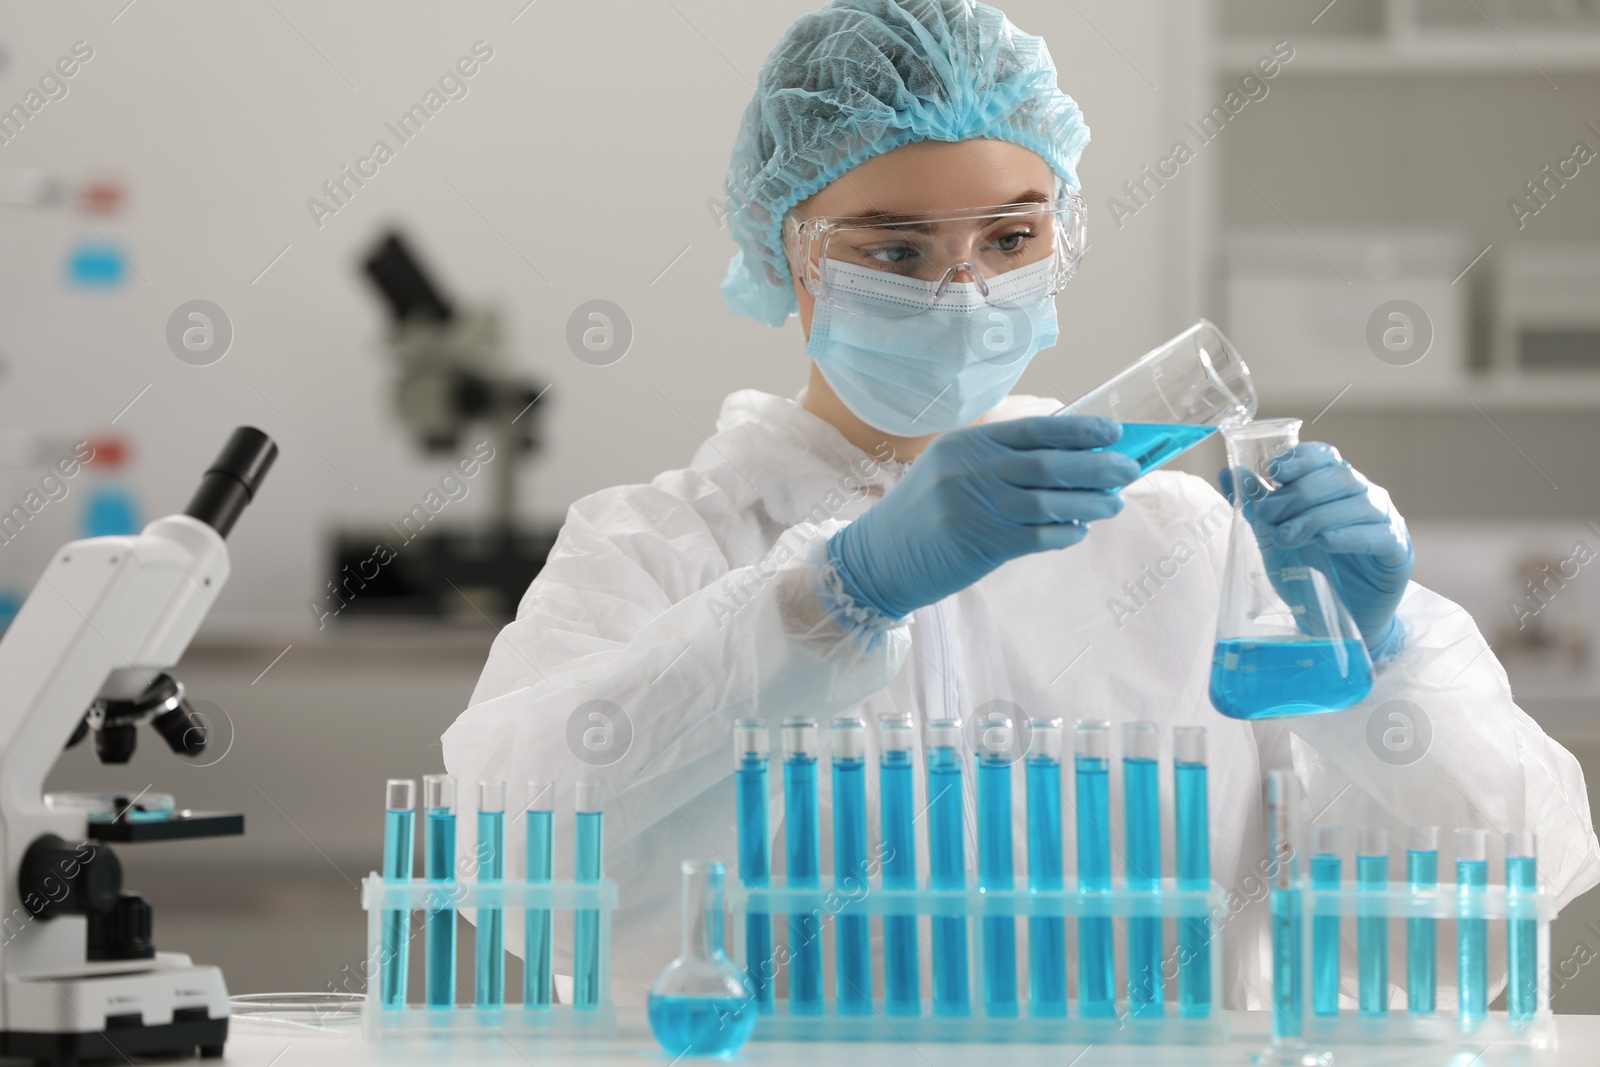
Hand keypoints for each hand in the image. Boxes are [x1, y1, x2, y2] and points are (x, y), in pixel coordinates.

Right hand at [828, 415, 1140, 618]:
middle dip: (1096, 465)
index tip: (1112, 432)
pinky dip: (1065, 533)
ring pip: (1049, 501)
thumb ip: (999, 461)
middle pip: (1048, 464)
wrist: (878, 558)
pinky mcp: (980, 544)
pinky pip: (1037, 536)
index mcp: (966, 443)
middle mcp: (970, 470)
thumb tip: (1070, 459)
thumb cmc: (923, 513)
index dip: (1079, 430)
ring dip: (1089, 502)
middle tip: (1129, 469)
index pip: (1034, 429)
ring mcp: (974, 507)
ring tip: (1115, 503)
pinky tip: (1079, 531)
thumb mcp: (951, 471)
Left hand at [1220, 441, 1412, 659]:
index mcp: (1334, 486)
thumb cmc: (1307, 570)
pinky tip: (1326, 543)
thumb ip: (1256, 504)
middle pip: (1338, 477)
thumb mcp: (1274, 535)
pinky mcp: (1397, 550)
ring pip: (1357, 504)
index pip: (1324, 456)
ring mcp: (1385, 521)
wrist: (1332, 620)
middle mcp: (1363, 496)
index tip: (1274, 471)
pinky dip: (1351, 536)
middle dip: (1299, 493)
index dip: (1301, 459)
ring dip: (1317, 517)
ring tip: (1288, 537)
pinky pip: (1379, 535)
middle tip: (1269, 515)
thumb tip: (1227, 471)